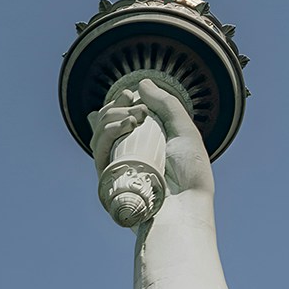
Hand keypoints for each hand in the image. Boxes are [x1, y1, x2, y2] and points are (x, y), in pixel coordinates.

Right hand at [87, 81, 215, 199]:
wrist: (188, 205)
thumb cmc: (191, 174)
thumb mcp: (184, 131)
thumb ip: (166, 105)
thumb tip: (142, 83)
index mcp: (144, 146)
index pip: (119, 121)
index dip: (118, 105)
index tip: (129, 94)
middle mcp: (128, 158)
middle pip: (104, 127)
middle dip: (114, 108)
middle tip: (133, 104)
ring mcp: (117, 171)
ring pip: (97, 138)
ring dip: (110, 118)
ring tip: (133, 116)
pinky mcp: (109, 183)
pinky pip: (98, 154)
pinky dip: (107, 134)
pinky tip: (124, 125)